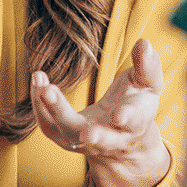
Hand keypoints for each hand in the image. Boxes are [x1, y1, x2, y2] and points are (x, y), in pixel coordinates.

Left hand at [31, 38, 171, 186]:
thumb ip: (148, 66)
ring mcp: (87, 143)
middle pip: (97, 138)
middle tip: (71, 107)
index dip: (127, 118)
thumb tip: (144, 42)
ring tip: (42, 85)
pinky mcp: (67, 139)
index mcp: (135, 124)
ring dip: (53, 110)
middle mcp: (111, 140)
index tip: (119, 114)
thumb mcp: (148, 86)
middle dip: (84, 126)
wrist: (125, 141)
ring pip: (67, 133)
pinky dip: (40, 106)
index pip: (132, 123)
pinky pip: (50, 127)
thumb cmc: (137, 106)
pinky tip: (38, 81)